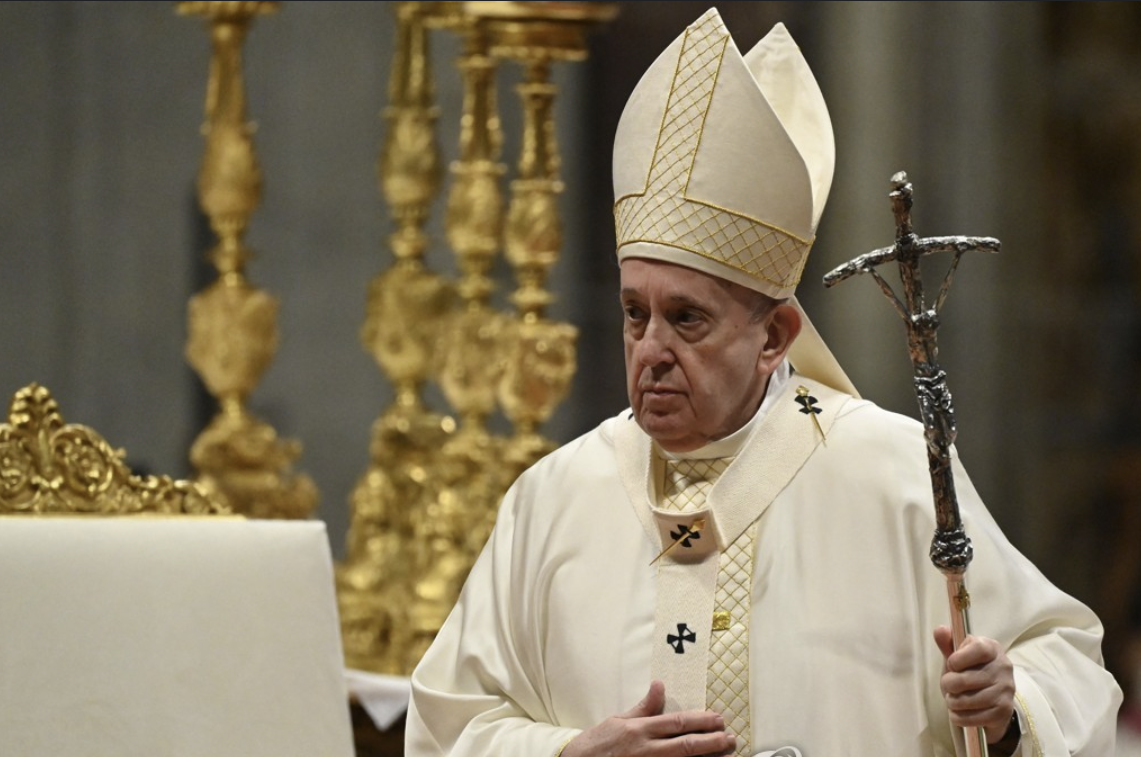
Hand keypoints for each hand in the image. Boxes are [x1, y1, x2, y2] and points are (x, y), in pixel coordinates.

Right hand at [560, 680, 734, 756]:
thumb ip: (644, 707)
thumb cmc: (598, 743)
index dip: (699, 721)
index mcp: (639, 730)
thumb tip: (659, 686)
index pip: (675, 723)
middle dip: (711, 742)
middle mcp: (645, 750)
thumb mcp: (618, 720)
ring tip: (726, 754)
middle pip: (684, 745)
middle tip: (731, 738)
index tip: (718, 719)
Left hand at [933, 626, 1015, 744]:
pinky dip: (959, 717)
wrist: (990, 700)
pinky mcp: (1004, 711)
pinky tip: (959, 712)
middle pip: (964, 679)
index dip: (958, 659)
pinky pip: (972, 717)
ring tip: (953, 699)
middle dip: (948, 684)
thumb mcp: (957, 657)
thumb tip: (940, 629)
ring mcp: (1006, 690)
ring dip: (952, 702)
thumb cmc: (969, 672)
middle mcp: (1004, 667)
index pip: (977, 649)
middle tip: (949, 685)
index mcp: (992, 648)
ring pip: (966, 700)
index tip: (951, 664)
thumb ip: (948, 644)